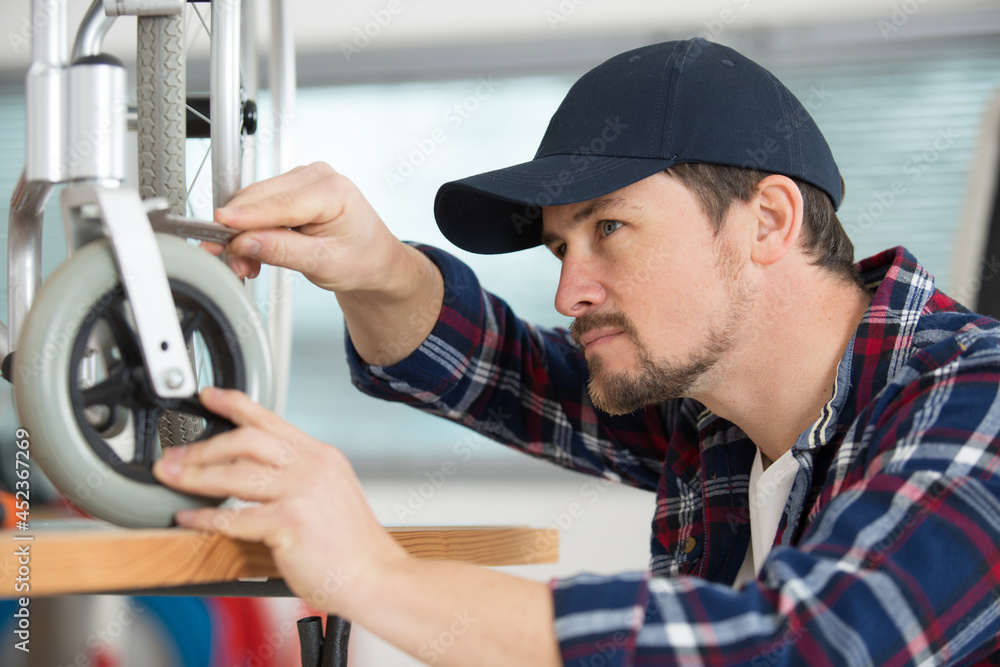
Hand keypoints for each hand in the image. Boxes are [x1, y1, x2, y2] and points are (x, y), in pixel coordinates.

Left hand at [152, 387, 408, 614]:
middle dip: (202, 447)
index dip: (234, 404)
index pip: (270, 419)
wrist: (375, 575)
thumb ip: (296, 474)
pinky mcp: (289, 523)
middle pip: (246, 440)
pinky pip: (234, 517)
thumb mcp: (330, 491)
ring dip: (194, 476)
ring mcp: (302, 493)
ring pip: (234, 475)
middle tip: (174, 455)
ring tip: (171, 478)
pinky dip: (205, 517)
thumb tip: (247, 468)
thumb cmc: (350, 543)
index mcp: (321, 455)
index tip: (207, 396)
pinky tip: (189, 518)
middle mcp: (312, 467)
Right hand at [206, 162, 407, 293]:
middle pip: (260, 198)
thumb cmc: (362, 259)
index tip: (218, 227)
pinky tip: (255, 251)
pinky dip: (251, 228)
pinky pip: (260, 204)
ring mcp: (303, 179)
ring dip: (243, 233)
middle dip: (239, 232)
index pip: (280, 203)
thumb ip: (282, 251)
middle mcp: (317, 177)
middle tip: (233, 263)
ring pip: (254, 201)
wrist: (374, 259)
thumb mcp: (324, 263)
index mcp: (333, 191)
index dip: (245, 217)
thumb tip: (245, 241)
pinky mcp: (292, 189)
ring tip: (248, 264)